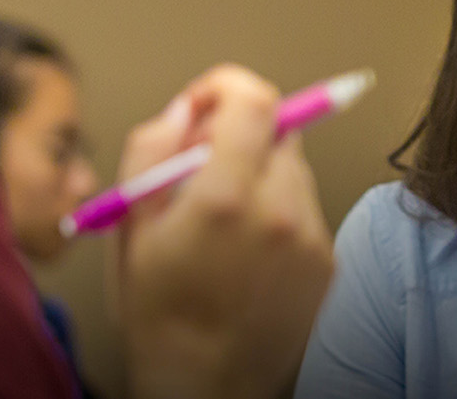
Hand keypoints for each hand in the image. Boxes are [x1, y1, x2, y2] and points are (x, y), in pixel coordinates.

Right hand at [113, 65, 335, 398]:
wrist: (206, 386)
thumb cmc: (159, 314)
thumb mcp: (128, 225)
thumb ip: (152, 150)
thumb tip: (183, 110)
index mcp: (224, 198)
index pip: (253, 100)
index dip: (226, 87)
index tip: (207, 102)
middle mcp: (278, 212)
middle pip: (276, 132)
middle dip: (239, 138)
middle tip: (203, 172)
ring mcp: (310, 239)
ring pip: (293, 171)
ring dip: (261, 178)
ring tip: (224, 226)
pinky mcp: (327, 262)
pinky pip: (306, 212)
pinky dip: (279, 216)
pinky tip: (248, 254)